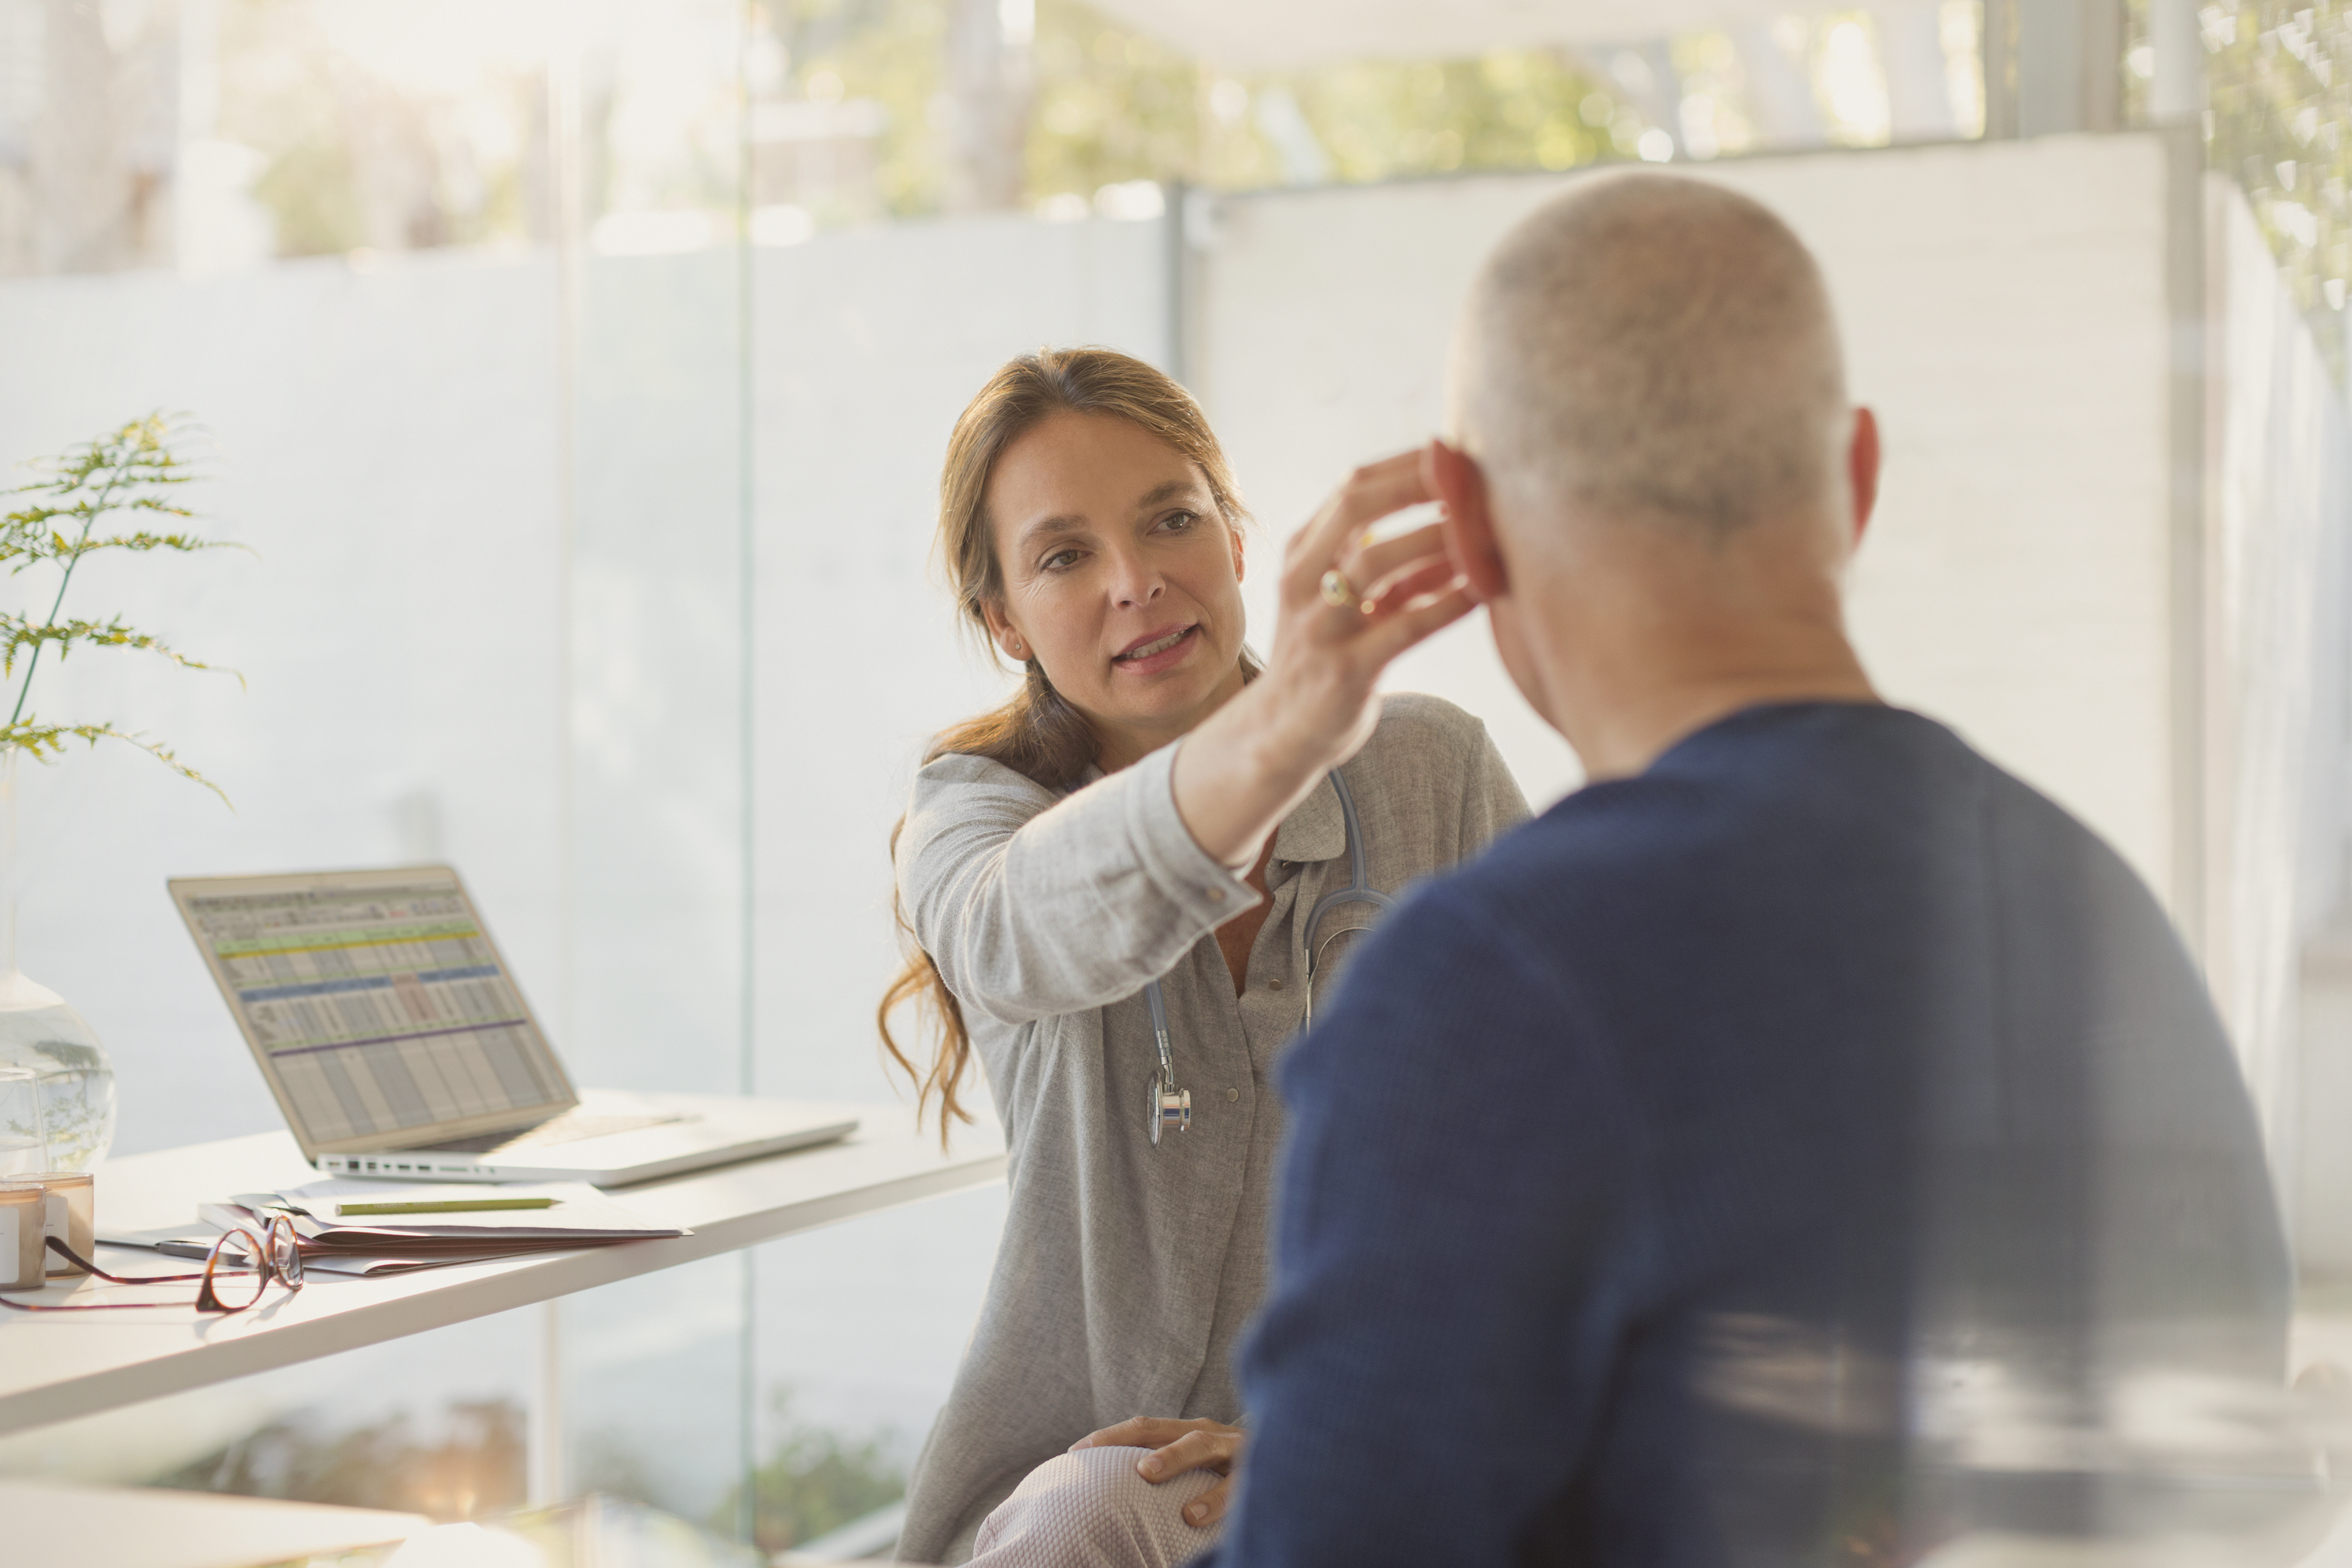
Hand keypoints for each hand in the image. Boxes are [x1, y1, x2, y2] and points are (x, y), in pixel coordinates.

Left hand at [1070, 1414, 1247, 1527]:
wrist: (1294, 1453)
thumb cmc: (1230, 1467)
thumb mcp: (1199, 1461)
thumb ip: (1164, 1463)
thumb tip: (1116, 1485)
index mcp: (1192, 1429)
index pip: (1146, 1427)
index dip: (1110, 1436)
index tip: (1074, 1451)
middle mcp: (1214, 1434)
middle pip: (1177, 1432)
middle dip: (1146, 1445)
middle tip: (1127, 1466)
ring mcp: (1238, 1451)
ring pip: (1207, 1449)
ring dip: (1177, 1460)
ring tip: (1159, 1485)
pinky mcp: (1260, 1472)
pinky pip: (1239, 1487)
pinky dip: (1216, 1501)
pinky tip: (1195, 1518)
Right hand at [1172, 447, 1475, 867]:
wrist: (1281, 734)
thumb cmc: (1323, 656)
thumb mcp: (1337, 597)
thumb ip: (1376, 557)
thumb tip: (1446, 512)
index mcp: (1302, 556)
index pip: (1352, 488)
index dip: (1407, 465)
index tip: (1455, 451)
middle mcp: (1303, 583)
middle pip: (1357, 508)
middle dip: (1419, 485)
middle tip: (1473, 477)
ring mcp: (1321, 627)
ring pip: (1377, 563)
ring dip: (1436, 540)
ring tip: (1483, 531)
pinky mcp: (1346, 672)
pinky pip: (1404, 627)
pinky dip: (1447, 603)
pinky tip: (1482, 590)